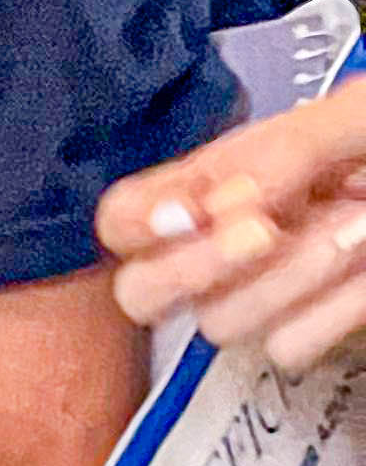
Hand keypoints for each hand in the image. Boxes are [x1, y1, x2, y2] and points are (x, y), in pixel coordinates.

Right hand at [98, 92, 365, 372]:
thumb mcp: (353, 116)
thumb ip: (279, 152)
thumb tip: (212, 208)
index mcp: (225, 179)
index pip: (123, 220)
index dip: (141, 223)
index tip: (198, 209)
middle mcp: (230, 244)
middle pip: (140, 294)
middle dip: (197, 265)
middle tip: (263, 228)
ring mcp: (271, 293)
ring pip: (223, 325)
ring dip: (292, 276)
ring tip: (357, 222)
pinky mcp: (318, 330)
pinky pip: (288, 348)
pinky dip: (333, 309)